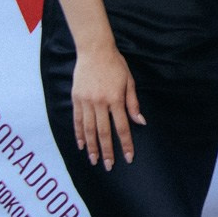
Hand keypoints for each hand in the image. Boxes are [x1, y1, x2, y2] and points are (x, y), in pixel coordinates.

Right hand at [72, 43, 145, 169]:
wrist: (94, 50)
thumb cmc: (115, 65)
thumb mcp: (129, 81)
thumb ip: (133, 103)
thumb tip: (140, 122)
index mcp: (116, 99)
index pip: (122, 127)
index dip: (126, 144)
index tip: (128, 157)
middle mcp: (100, 102)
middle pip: (104, 132)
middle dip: (107, 151)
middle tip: (108, 166)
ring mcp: (86, 101)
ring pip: (89, 129)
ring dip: (91, 146)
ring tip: (93, 160)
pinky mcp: (76, 98)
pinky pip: (77, 120)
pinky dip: (79, 134)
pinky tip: (81, 145)